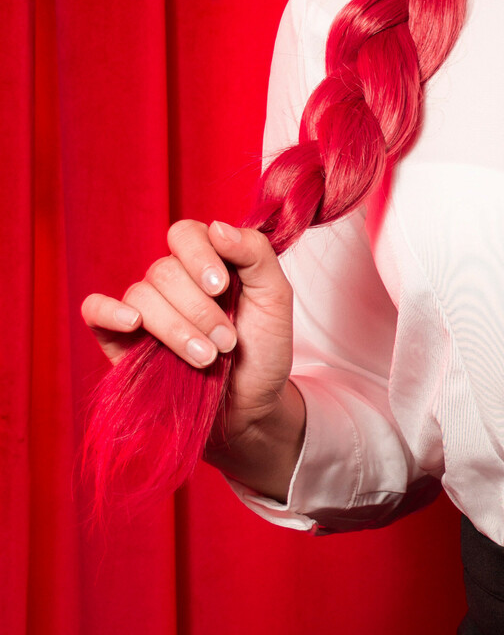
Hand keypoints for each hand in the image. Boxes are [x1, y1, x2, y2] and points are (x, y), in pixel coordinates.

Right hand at [82, 221, 302, 491]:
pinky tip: (133, 323)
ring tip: (206, 358)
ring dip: (176, 328)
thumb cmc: (263, 351)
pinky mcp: (120, 339)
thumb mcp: (275, 298)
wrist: (251, 406)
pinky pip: (96, 310)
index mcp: (207, 262)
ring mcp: (145, 309)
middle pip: (164, 271)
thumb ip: (256, 254)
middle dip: (199, 310)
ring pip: (141, 296)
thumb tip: (217, 228)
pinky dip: (109, 311)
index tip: (222, 288)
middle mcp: (172, 281)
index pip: (186, 234)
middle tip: (226, 342)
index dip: (199, 256)